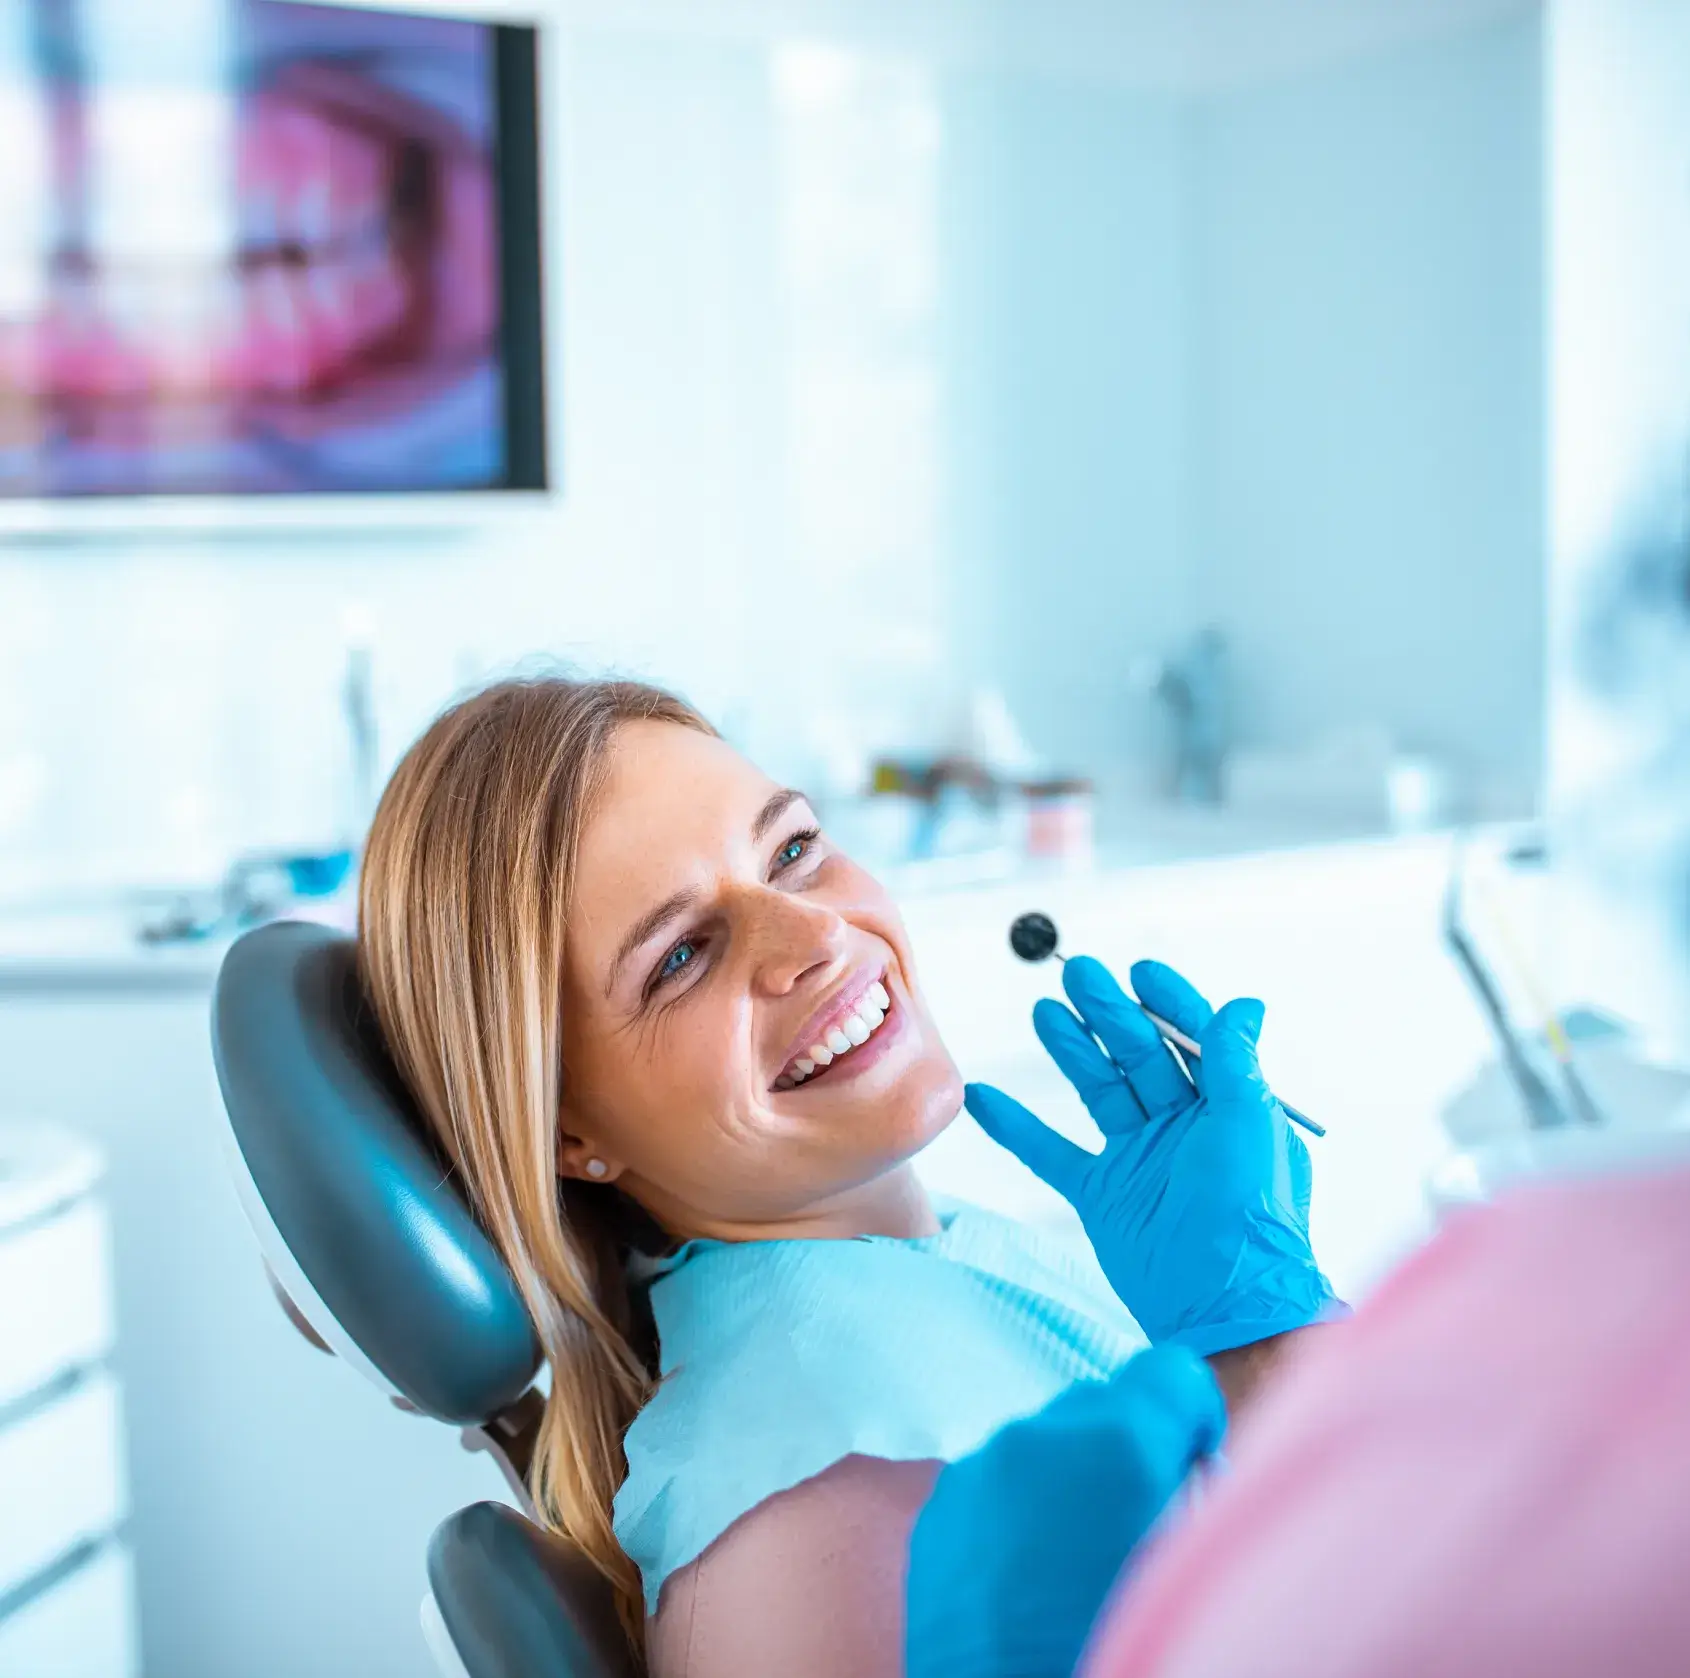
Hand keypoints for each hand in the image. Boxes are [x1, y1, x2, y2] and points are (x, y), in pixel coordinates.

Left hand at [906, 1345, 1223, 1677]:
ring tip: (1075, 1561)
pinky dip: (1018, 1509)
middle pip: (1101, 1402)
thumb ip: (1194, 1487)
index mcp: (1119, 1441)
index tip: (1193, 1467)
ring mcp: (979, 1470)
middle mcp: (1040, 1436)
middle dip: (1125, 1449)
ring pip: (1042, 1442)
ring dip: (1066, 1478)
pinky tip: (1028, 1577)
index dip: (1191, 1420)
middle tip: (1133, 1525)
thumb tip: (1186, 1464)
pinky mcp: (938, 1511)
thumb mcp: (1189, 1556)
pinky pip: (993, 1481)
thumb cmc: (1121, 1642)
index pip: (1171, 1372)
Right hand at [965, 957, 1336, 1356]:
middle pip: (1138, 1055)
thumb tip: (1244, 1006)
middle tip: (1076, 973)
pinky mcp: (1102, 1195)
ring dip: (1071, 1050)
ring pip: (1098, 1090)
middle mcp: (1182, 1127)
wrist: (1223, 1307)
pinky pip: (1052, 1152)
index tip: (1139, 970)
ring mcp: (1139, 1159)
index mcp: (1224, 1107)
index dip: (1167, 1001)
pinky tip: (984, 1097)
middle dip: (1107, 1012)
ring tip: (1043, 1010)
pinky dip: (1017, 1127)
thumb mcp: (1250, 1126)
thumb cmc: (1250, 1217)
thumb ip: (1236, 1064)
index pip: (1192, 1039)